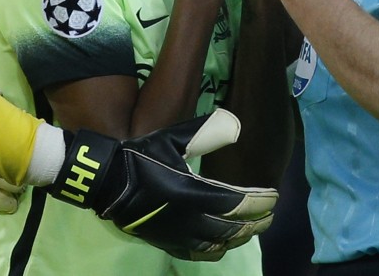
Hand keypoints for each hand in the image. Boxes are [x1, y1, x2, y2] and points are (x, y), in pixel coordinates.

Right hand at [46, 109, 277, 260]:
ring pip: (217, 244)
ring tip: (251, 230)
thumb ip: (204, 133)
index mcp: (192, 190)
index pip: (236, 202)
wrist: (105, 180)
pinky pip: (196, 253)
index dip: (259, 202)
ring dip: (238, 238)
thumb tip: (235, 125)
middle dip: (255, 223)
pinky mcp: (165, 241)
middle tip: (269, 216)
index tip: (273, 197)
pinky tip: (221, 247)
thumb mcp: (172, 139)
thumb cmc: (140, 155)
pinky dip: (214, 251)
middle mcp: (188, 217)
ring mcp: (176, 233)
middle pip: (232, 228)